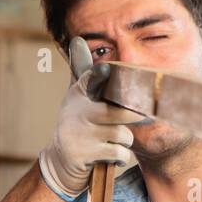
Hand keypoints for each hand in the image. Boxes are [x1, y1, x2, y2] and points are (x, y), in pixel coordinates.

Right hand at [37, 38, 144, 198]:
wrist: (61, 161)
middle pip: (119, 111)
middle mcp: (77, 112)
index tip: (106, 69)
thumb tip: (77, 40)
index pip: (89, 81)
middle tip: (140, 117)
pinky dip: (119, 155)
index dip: (99, 75)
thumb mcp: (75, 96)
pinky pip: (118, 152)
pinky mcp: (85, 154)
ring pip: (123, 133)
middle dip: (133, 117)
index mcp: (78, 94)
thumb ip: (82, 71)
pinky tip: (108, 154)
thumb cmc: (77, 122)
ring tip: (111, 139)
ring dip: (124, 140)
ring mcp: (81, 134)